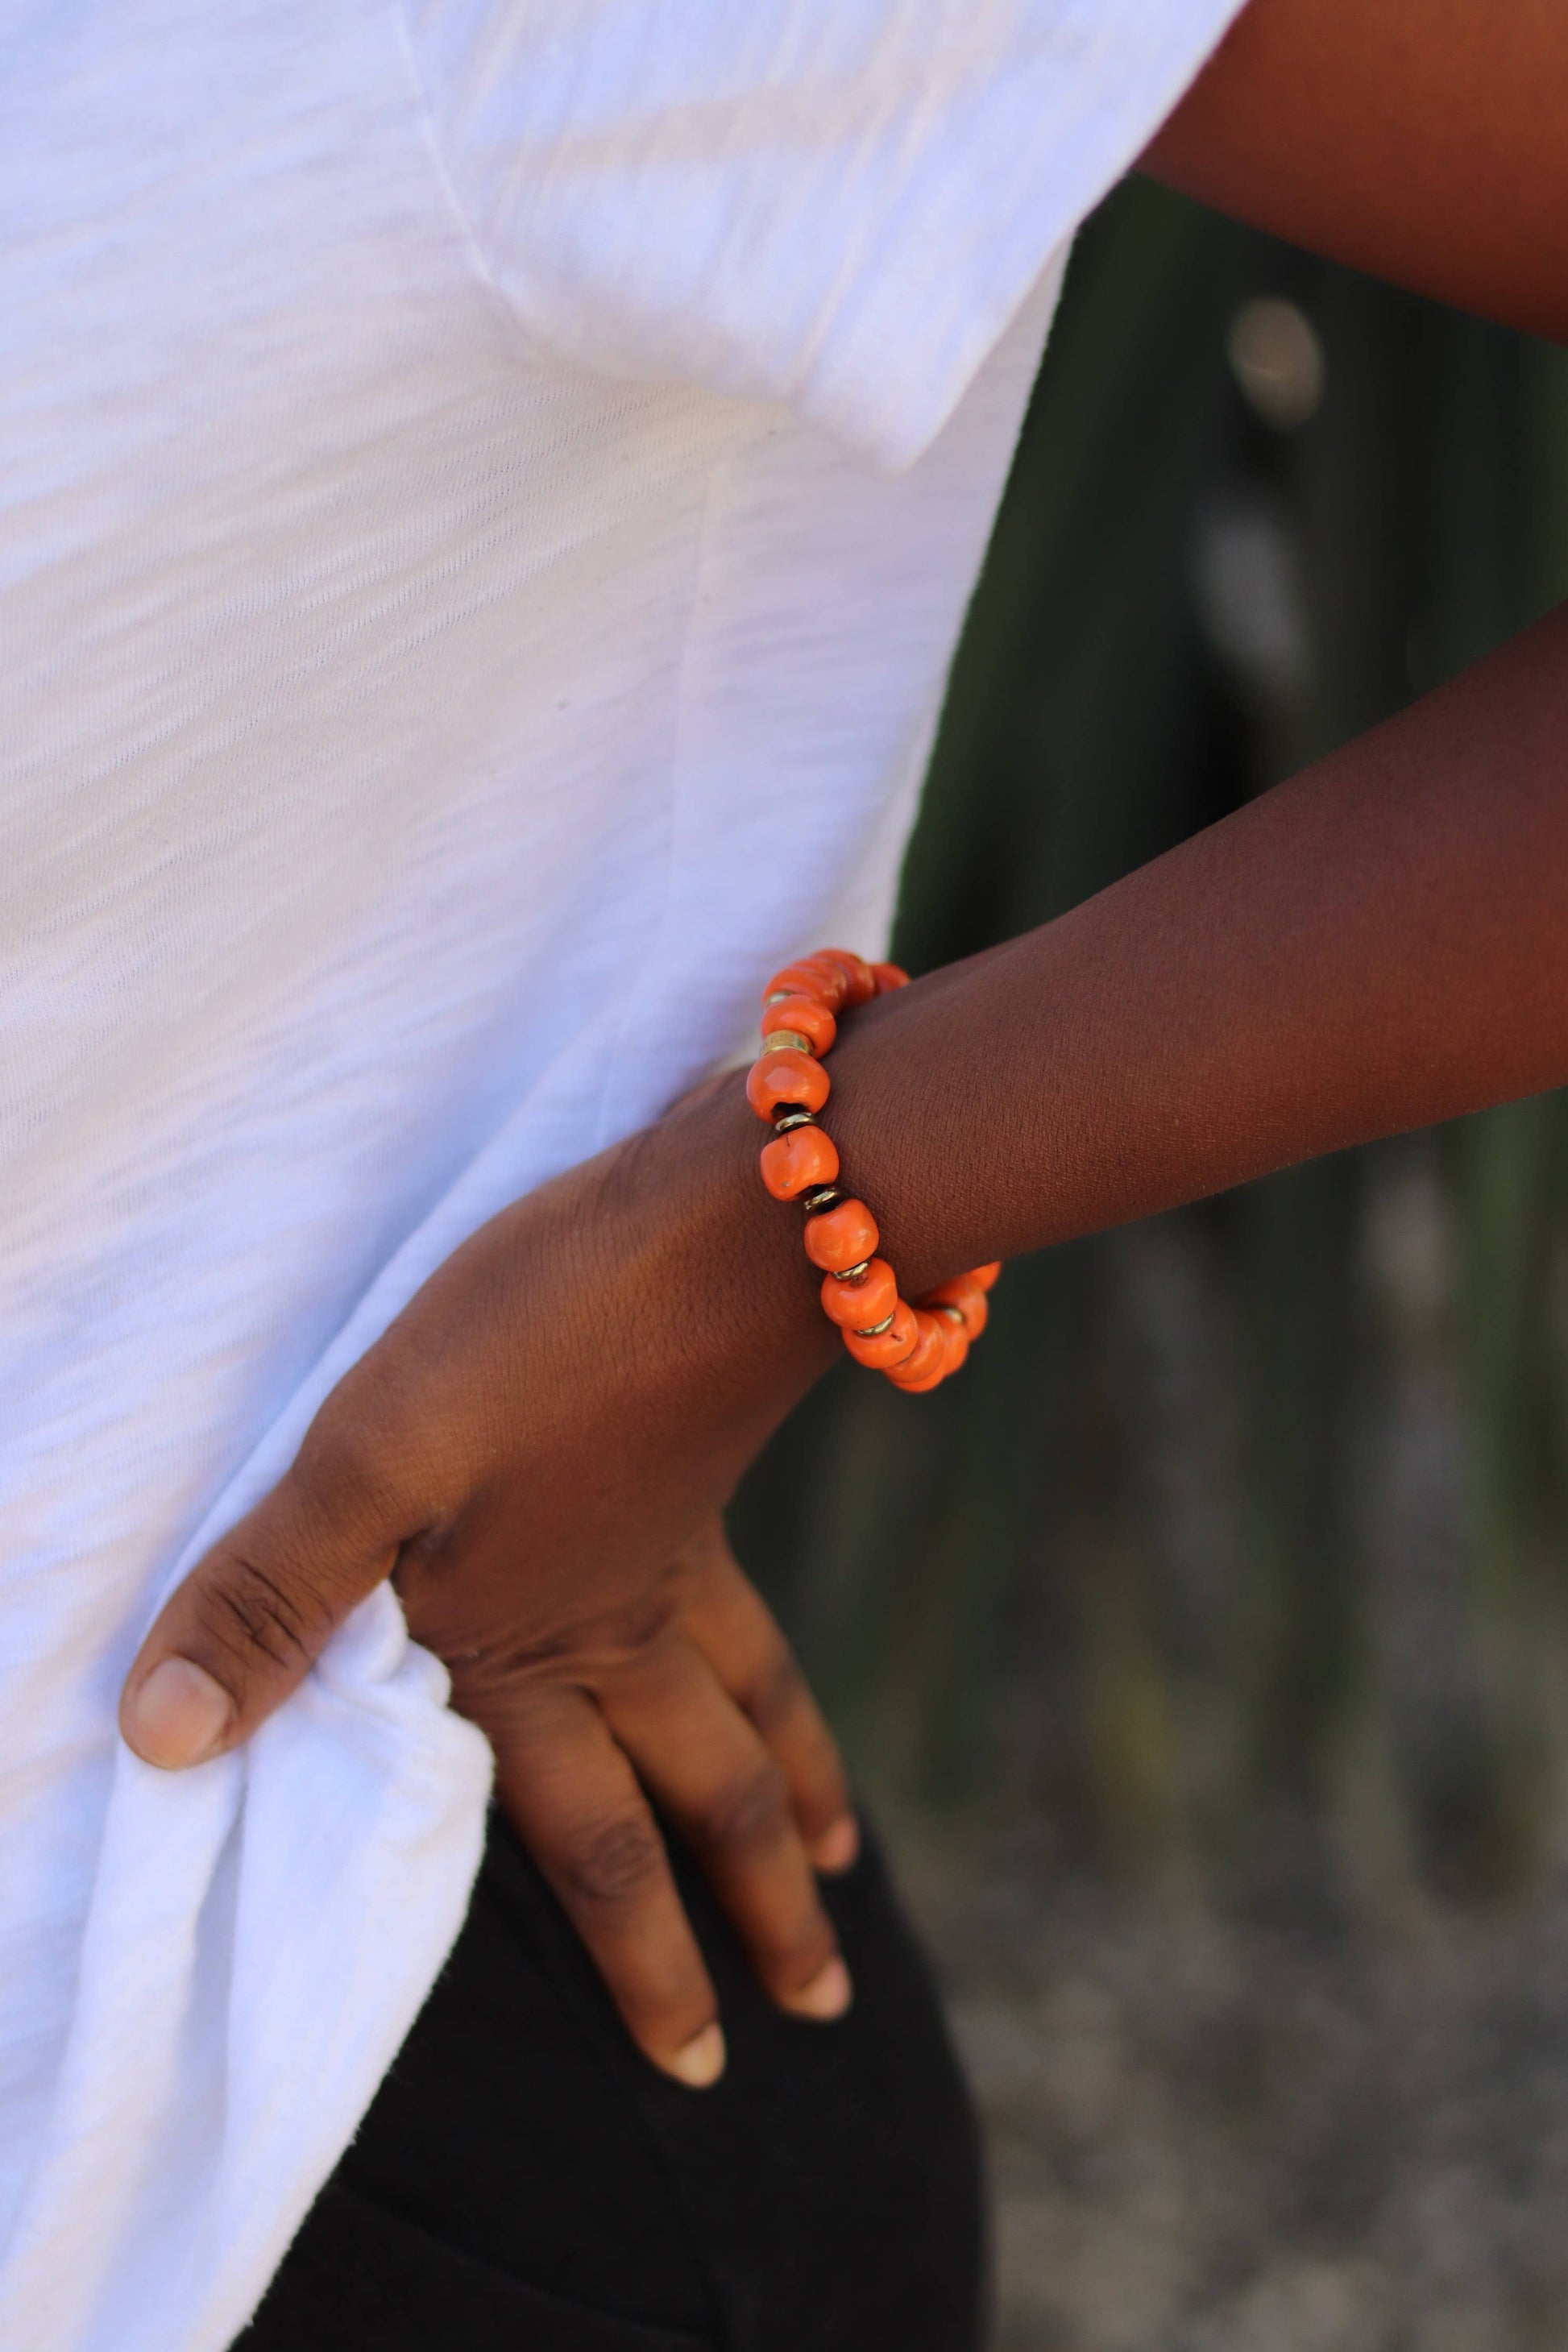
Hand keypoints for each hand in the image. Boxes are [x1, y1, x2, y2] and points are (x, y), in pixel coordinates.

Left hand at [119, 1079, 855, 2084]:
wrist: (718, 1223)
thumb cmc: (537, 1339)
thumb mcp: (371, 1453)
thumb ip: (277, 1592)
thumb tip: (170, 1744)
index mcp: (531, 1648)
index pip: (594, 1840)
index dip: (642, 1957)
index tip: (695, 2062)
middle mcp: (613, 1627)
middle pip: (699, 1798)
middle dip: (746, 1915)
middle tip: (806, 2015)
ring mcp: (672, 1554)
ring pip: (751, 1711)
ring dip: (796, 1801)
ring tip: (838, 1870)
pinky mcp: (698, 1480)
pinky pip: (749, 1617)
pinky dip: (779, 1675)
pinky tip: (771, 1670)